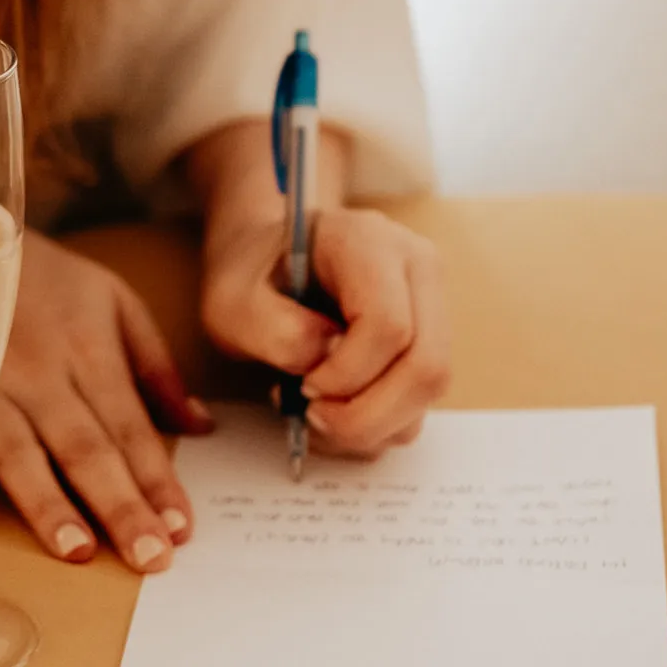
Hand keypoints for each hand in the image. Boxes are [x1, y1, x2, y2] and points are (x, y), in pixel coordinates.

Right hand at [0, 231, 213, 570]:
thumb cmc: (44, 274)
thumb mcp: (114, 299)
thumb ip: (155, 366)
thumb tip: (200, 426)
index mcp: (88, 347)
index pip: (129, 425)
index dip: (157, 478)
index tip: (183, 528)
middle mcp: (41, 370)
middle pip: (84, 445)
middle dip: (119, 504)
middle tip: (151, 558)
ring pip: (20, 450)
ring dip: (48, 503)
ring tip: (78, 551)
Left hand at [200, 207, 449, 455]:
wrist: (265, 264)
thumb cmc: (251, 276)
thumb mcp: (234, 301)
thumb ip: (276, 331)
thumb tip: (327, 362)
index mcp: (366, 241)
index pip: (387, 324)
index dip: (347, 374)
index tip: (303, 387)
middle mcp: (415, 266)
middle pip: (425, 365)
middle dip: (366, 414)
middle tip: (313, 418)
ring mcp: (431, 302)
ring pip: (429, 390)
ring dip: (372, 425)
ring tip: (315, 414)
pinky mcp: (429, 339)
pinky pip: (421, 401)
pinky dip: (379, 426)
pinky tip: (335, 411)